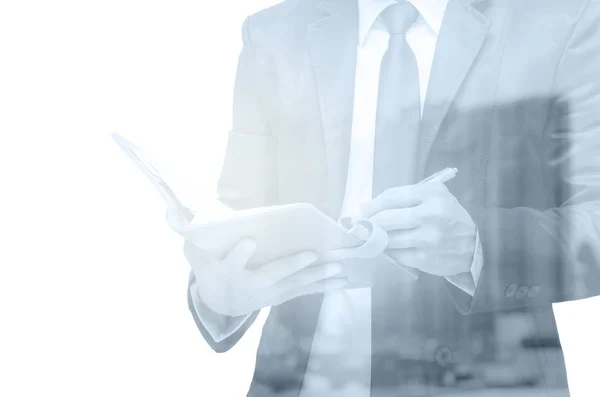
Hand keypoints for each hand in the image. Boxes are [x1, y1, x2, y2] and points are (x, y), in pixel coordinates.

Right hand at [183, 239, 348, 316]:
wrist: (222, 300)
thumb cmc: (211, 266)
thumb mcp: (194, 249)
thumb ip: (182, 228)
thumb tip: (168, 208)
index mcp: (228, 271)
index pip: (232, 262)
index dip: (240, 253)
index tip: (249, 239)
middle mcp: (250, 285)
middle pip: (272, 275)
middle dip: (292, 266)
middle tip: (311, 255)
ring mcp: (269, 293)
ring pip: (296, 285)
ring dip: (318, 277)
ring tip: (339, 268)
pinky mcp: (283, 294)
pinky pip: (306, 290)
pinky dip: (325, 285)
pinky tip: (345, 280)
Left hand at [361, 182, 476, 276]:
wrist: (473, 246)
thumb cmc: (449, 218)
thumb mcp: (435, 197)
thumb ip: (406, 197)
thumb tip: (368, 207)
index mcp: (431, 194)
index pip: (391, 197)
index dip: (372, 204)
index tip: (363, 210)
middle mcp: (430, 214)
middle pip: (386, 218)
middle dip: (369, 223)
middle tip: (363, 226)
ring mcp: (427, 238)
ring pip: (388, 239)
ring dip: (376, 239)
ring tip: (372, 237)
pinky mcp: (425, 258)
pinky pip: (396, 254)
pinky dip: (389, 251)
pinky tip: (388, 248)